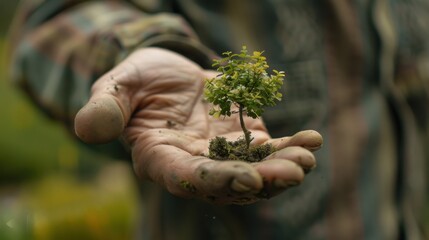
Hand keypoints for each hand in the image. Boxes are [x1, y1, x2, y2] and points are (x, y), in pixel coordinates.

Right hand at [74, 47, 322, 203]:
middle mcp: (196, 163)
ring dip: (284, 167)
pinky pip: (271, 147)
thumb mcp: (115, 88)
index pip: (188, 177)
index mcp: (162, 158)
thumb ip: (104, 108)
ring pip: (257, 169)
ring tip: (307, 157)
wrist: (164, 75)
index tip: (247, 179)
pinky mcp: (244, 136)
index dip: (217, 180)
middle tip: (293, 172)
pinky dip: (292, 146)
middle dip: (263, 180)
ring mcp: (224, 152)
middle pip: (231, 181)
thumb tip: (86, 128)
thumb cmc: (136, 83)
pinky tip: (313, 139)